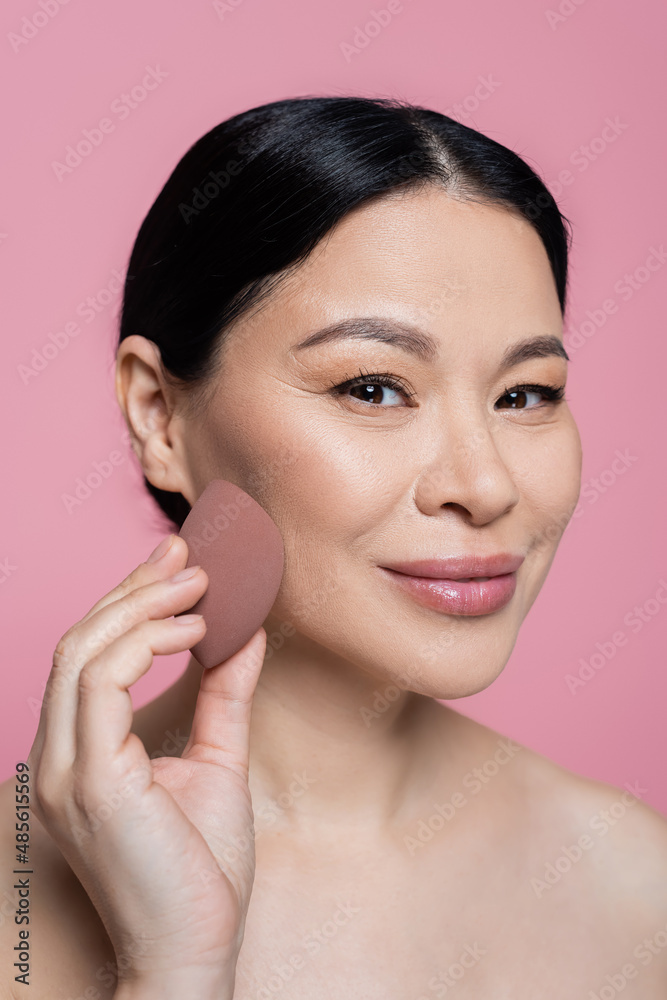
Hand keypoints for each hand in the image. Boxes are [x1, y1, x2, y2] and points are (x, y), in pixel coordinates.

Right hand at [28, 532, 266, 996]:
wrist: (195, 952)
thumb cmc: (201, 870)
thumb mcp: (218, 760)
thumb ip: (226, 695)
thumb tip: (245, 633)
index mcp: (80, 755)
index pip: (90, 657)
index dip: (130, 601)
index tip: (176, 561)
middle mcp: (58, 759)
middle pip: (80, 642)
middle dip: (134, 589)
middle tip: (185, 553)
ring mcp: (65, 770)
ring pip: (82, 652)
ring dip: (142, 607)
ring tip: (199, 585)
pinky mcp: (90, 781)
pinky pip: (102, 682)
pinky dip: (146, 643)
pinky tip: (195, 631)